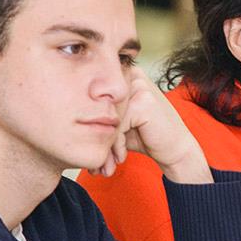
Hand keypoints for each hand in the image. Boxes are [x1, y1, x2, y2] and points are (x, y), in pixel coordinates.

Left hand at [90, 67, 210, 183]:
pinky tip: (121, 157)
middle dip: (95, 138)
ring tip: (104, 165)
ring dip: (104, 145)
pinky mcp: (143, 101)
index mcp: (122, 75)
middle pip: (98, 107)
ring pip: (105, 117)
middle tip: (96, 164)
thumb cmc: (145, 136)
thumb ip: (97, 115)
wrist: (175, 149)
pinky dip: (117, 145)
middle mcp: (130, 75)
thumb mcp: (117, 123)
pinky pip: (118, 125)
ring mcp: (138, 86)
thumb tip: (65, 121)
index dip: (89, 125)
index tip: (88, 149)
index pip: (93, 96)